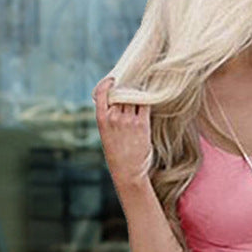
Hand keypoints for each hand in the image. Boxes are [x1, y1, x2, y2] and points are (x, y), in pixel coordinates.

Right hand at [93, 77, 151, 194]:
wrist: (128, 171)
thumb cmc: (117, 154)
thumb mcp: (107, 134)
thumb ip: (110, 118)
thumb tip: (121, 102)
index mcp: (102, 119)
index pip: (103, 94)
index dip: (108, 84)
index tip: (113, 80)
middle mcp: (114, 117)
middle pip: (121, 93)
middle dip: (126, 89)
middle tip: (133, 86)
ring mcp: (128, 120)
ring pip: (134, 97)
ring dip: (138, 92)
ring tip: (142, 91)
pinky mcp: (142, 124)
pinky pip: (145, 104)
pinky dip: (147, 99)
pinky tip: (149, 97)